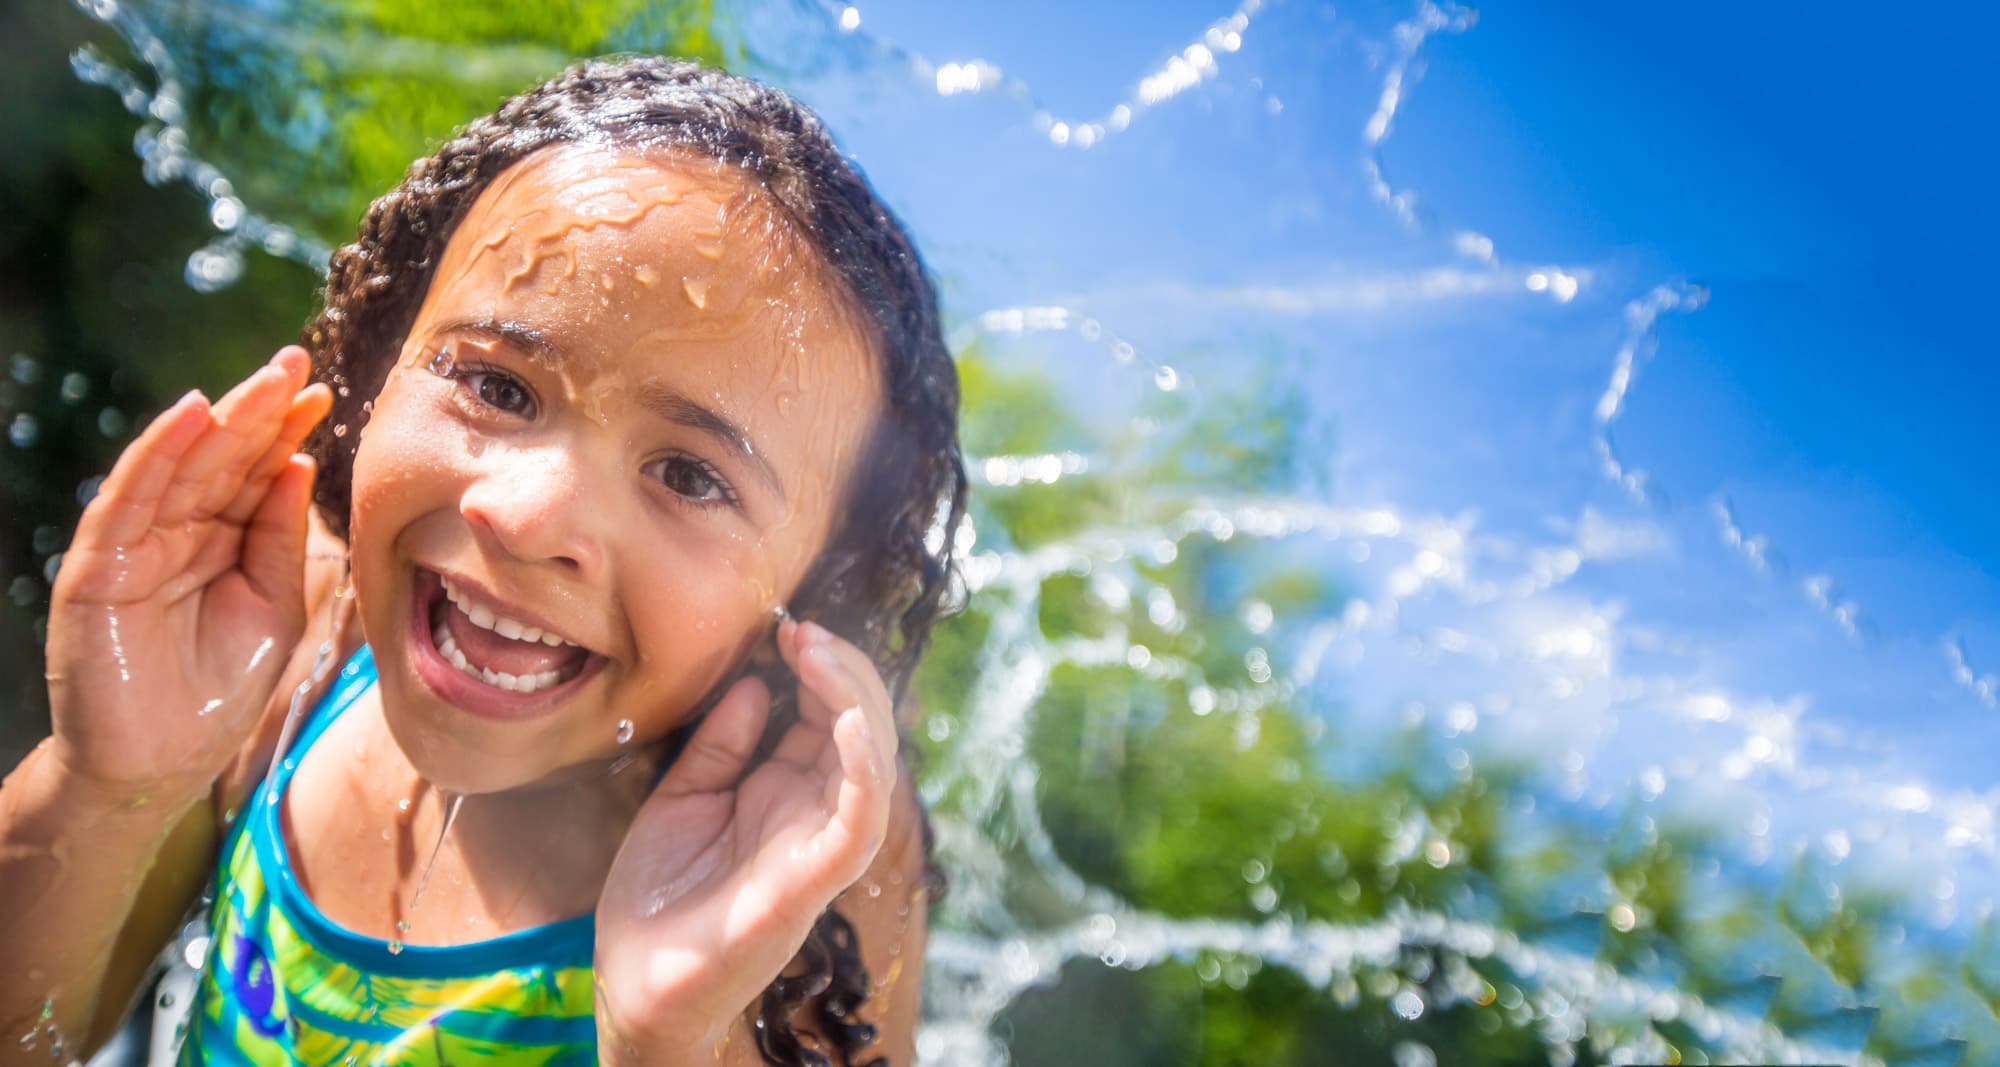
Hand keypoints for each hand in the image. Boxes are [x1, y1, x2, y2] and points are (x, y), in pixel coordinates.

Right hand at [43, 347, 330, 808]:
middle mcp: (177, 531)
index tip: (325, 394)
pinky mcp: (99, 567)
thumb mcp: (271, 605)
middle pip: (221, 459)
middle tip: (297, 362)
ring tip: (260, 380)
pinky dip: (158, 454)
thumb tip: (297, 466)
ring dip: (218, 419)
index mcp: (221, 539)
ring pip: (179, 467)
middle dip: (259, 409)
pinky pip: (130, 499)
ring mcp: (135, 545)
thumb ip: (279, 539)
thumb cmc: (217, 689)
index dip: (286, 432)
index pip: (254, 473)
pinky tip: (191, 416)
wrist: (159, 763)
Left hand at [594, 618, 898, 1062]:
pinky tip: (846, 722)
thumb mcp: (681, 797)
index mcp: (784, 793)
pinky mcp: (814, 880)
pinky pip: (860, 820)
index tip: (789, 629)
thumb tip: (756, 683)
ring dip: (856, 701)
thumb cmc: (658, 899)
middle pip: (860, 727)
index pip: (827, 717)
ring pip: (873, 762)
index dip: (819, 668)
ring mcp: (818, 846)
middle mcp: (812, 814)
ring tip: (821, 655)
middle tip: (804, 632)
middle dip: (842, 669)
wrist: (634, 981)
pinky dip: (864, 767)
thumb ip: (721, 745)